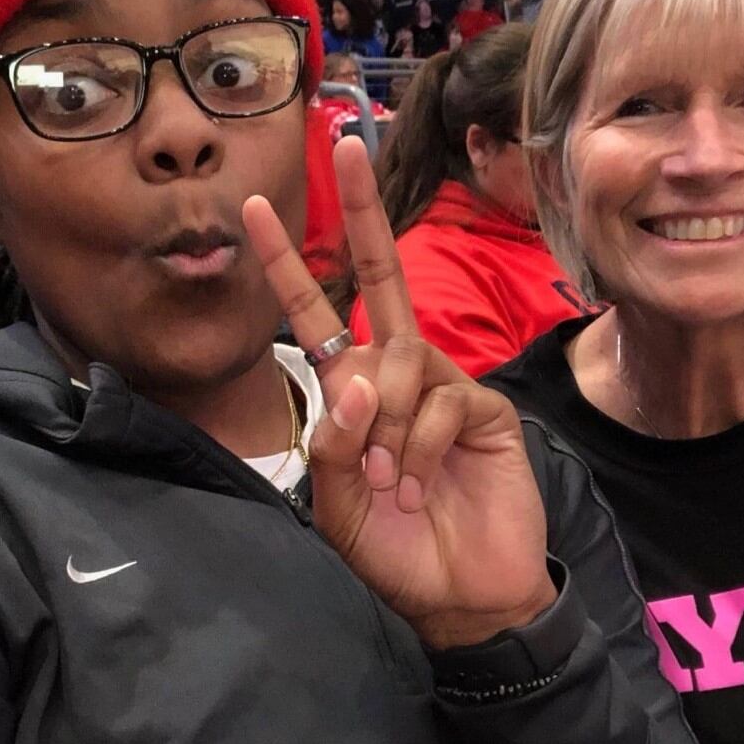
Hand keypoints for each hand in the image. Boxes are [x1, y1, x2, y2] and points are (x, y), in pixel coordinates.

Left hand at [241, 137, 556, 649]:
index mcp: (354, 389)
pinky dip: (420, 444)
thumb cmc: (393, 549)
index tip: (258, 208)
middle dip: (362, 212)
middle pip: (382, 276)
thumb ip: (333, 442)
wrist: (460, 597)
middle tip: (349, 145)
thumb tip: (357, 379)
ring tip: (391, 482)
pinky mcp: (484, 409)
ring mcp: (445, 387)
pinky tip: (420, 482)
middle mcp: (399, 373)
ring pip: (402, 359)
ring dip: (385, 424)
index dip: (287, 264)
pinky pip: (441, 400)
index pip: (318, 313)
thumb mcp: (337, 500)